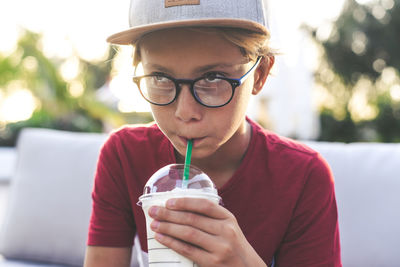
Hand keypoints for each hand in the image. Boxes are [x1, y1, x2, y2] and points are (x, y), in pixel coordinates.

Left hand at [148, 198, 266, 266]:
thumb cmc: (232, 246)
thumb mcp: (228, 228)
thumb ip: (211, 218)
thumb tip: (179, 209)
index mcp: (228, 218)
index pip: (204, 205)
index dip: (185, 202)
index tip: (168, 202)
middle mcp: (226, 231)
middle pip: (192, 219)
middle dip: (169, 214)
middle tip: (154, 211)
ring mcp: (220, 247)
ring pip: (188, 233)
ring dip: (168, 227)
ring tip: (154, 224)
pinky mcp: (212, 262)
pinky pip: (187, 250)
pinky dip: (172, 243)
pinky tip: (162, 238)